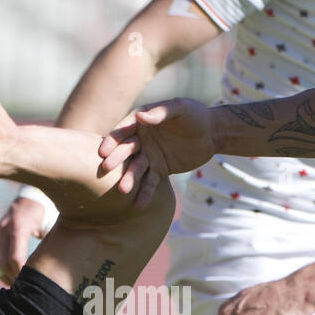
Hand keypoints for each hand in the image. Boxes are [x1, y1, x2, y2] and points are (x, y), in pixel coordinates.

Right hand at [0, 197, 46, 283]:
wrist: (30, 198)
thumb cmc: (44, 214)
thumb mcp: (50, 225)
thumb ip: (50, 244)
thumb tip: (55, 268)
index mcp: (18, 227)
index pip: (15, 258)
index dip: (21, 274)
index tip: (31, 283)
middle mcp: (3, 230)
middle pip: (4, 263)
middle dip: (14, 278)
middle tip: (26, 290)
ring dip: (4, 276)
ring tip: (17, 286)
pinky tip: (9, 277)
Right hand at [98, 99, 215, 193]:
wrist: (211, 133)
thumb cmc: (195, 115)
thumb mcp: (180, 109)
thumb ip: (161, 113)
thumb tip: (140, 116)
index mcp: (142, 121)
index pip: (124, 130)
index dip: (113, 139)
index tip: (103, 151)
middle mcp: (141, 138)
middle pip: (126, 150)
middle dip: (116, 159)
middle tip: (105, 169)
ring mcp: (149, 155)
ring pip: (136, 168)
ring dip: (129, 179)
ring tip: (123, 190)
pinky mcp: (159, 169)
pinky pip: (150, 182)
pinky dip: (145, 193)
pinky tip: (138, 205)